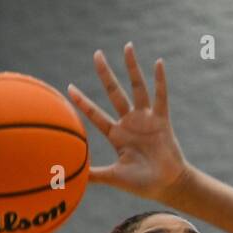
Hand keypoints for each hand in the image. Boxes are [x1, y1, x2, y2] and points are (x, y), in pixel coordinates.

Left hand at [68, 45, 189, 202]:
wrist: (168, 186)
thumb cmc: (142, 184)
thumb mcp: (114, 177)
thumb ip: (93, 175)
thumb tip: (65, 181)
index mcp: (117, 135)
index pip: (96, 114)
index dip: (83, 102)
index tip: (69, 88)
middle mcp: (130, 123)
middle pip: (115, 92)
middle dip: (106, 74)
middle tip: (97, 54)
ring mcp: (147, 120)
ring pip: (137, 88)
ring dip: (132, 68)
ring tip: (127, 47)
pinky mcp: (162, 121)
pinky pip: (161, 97)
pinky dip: (160, 80)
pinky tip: (158, 63)